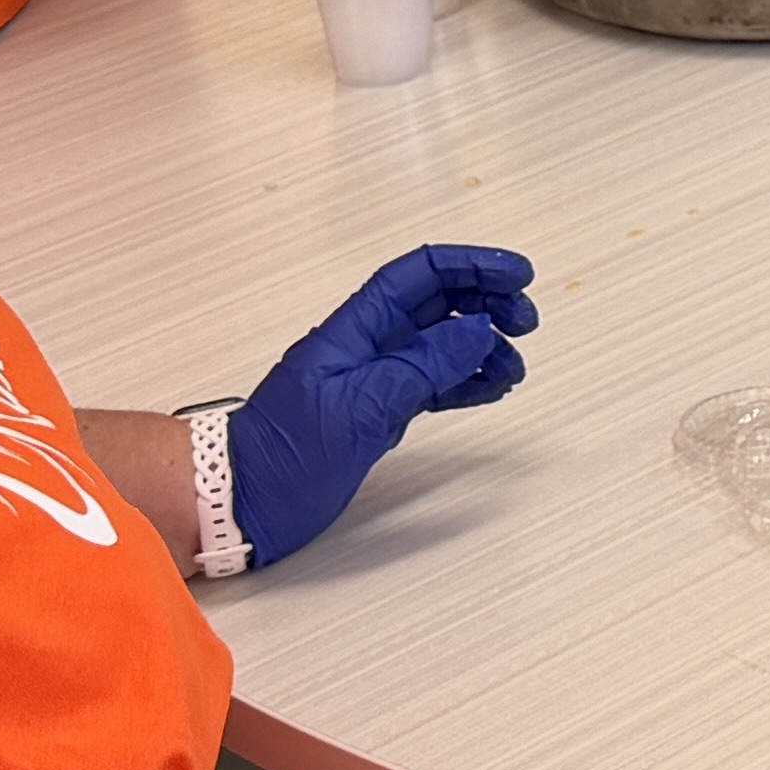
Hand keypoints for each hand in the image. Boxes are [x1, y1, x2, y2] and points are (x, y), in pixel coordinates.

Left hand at [225, 241, 536, 564]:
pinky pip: (432, 384)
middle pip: (436, 304)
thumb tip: (476, 332)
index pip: (420, 275)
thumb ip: (422, 367)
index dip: (471, 266)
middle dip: (485, 303)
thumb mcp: (361, 407)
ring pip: (441, 345)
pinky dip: (466, 382)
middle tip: (526, 322)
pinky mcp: (377, 413)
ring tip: (514, 367)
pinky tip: (492, 387)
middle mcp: (367, 345)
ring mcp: (373, 379)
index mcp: (355, 328)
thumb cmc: (285, 453)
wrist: (243, 502)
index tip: (516, 276)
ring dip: (482, 346)